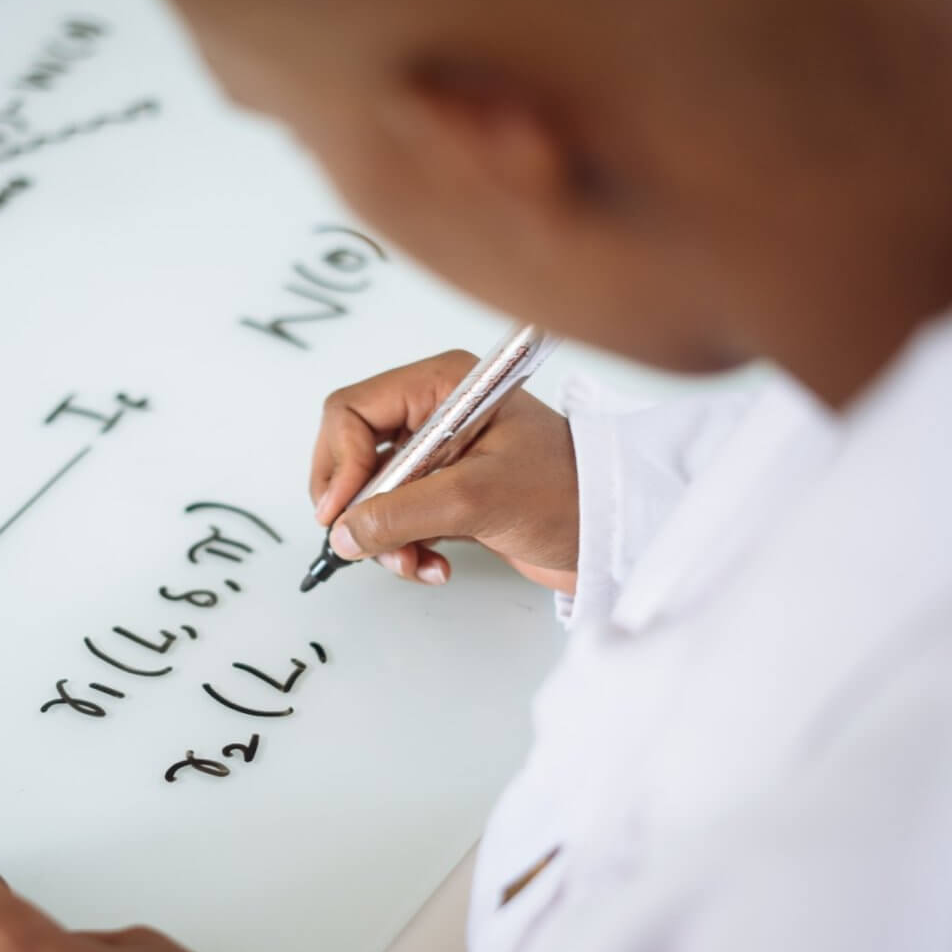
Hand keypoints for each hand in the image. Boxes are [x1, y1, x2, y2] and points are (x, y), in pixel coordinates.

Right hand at [311, 349, 578, 591]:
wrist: (614, 531)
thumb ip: (401, 513)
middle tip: (365, 544)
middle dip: (358, 506)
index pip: (352, 411)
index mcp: (440, 385)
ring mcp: (439, 454)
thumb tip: (343, 532)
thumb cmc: (567, 492)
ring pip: (371, 494)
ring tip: (413, 563)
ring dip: (383, 537)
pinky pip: (397, 519)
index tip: (340, 513)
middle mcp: (434, 411)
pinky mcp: (447, 492)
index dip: (338, 462)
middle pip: (352, 453)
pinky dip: (405, 548)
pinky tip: (433, 566)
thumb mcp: (476, 499)